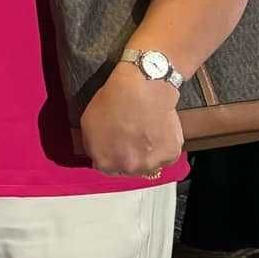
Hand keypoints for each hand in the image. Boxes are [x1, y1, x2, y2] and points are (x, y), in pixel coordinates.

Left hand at [78, 62, 183, 178]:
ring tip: (146, 133)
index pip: (108, 169)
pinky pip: (166, 156)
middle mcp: (129, 168)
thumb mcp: (88, 123)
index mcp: (106, 162)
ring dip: (148, 154)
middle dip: (130, 156)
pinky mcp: (170, 154)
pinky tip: (158, 131)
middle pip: (129, 169)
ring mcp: (151, 163)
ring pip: (149, 165)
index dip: (112, 155)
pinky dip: (164, 146)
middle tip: (132, 137)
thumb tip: (99, 155)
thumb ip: (92, 146)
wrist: (141, 89)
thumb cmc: (114, 101)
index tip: (116, 145)